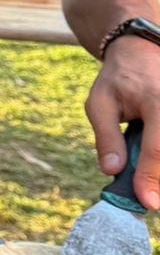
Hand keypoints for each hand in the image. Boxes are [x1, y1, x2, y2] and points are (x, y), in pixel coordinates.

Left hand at [85, 38, 159, 208]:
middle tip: (148, 197)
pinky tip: (152, 168)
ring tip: (149, 182)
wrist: (144, 51)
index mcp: (156, 99)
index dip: (151, 177)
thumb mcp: (99, 103)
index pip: (157, 147)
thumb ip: (106, 137)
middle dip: (159, 178)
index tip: (147, 202)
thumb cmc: (119, 79)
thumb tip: (112, 171)